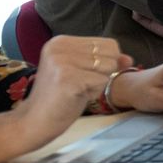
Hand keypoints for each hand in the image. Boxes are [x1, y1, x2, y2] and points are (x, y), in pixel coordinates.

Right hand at [0, 36, 128, 162]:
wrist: (33, 121)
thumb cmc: (60, 98)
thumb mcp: (83, 73)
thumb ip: (106, 62)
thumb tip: (129, 59)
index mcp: (61, 41)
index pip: (109, 44)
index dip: (107, 64)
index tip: (83, 76)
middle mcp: (59, 46)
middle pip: (111, 55)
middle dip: (102, 75)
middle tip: (78, 85)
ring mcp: (62, 60)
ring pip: (108, 69)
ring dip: (97, 85)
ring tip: (75, 91)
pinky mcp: (67, 77)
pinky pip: (101, 82)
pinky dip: (92, 93)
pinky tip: (74, 97)